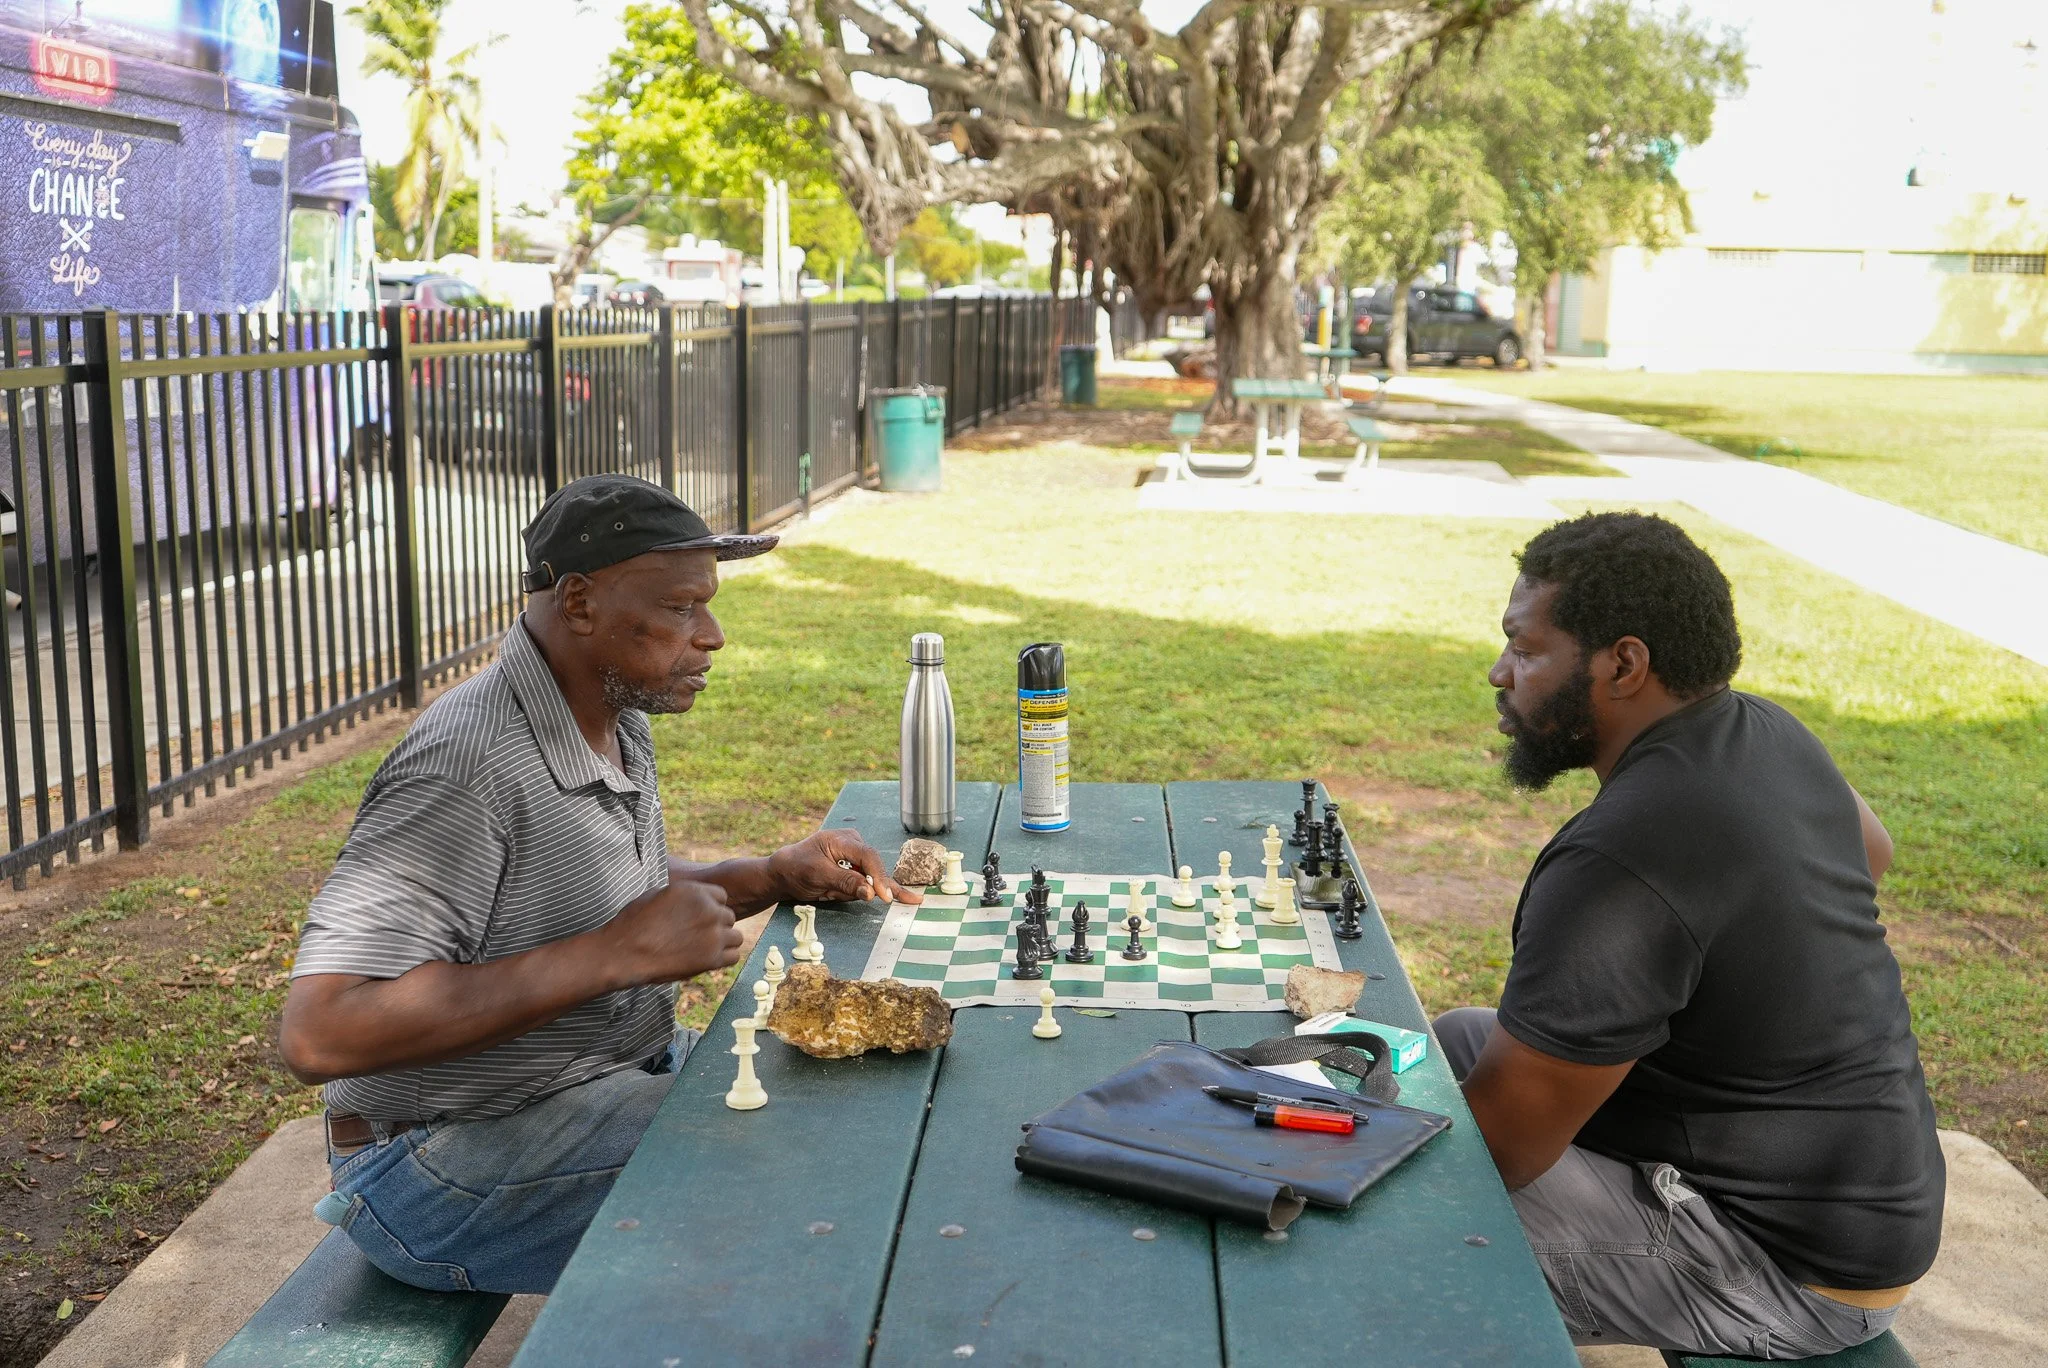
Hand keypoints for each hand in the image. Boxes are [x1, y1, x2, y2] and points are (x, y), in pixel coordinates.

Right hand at [605, 879, 743, 983]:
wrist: (623, 953)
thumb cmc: (633, 923)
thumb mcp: (657, 895)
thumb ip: (682, 896)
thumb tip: (691, 898)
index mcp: (695, 891)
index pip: (721, 896)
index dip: (711, 907)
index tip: (699, 919)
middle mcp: (709, 910)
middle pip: (728, 917)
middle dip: (716, 925)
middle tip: (697, 937)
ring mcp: (713, 935)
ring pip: (735, 937)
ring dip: (723, 942)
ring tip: (703, 949)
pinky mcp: (712, 958)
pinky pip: (733, 956)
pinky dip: (723, 959)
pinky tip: (707, 960)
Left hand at [767, 830, 924, 905]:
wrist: (783, 873)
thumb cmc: (797, 868)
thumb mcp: (818, 875)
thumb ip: (845, 882)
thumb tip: (871, 892)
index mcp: (843, 839)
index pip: (869, 856)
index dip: (879, 877)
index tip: (885, 897)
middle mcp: (853, 845)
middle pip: (875, 869)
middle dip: (869, 887)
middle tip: (910, 900)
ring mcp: (854, 858)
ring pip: (871, 880)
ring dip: (853, 892)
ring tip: (827, 892)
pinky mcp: (854, 870)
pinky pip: (866, 884)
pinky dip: (864, 892)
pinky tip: (889, 896)